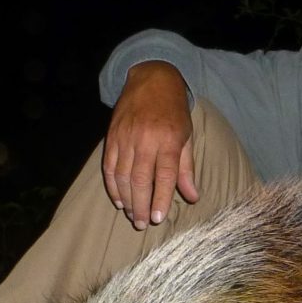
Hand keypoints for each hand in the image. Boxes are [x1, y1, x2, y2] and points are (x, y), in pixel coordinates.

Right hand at [102, 62, 199, 228]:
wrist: (151, 79)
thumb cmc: (174, 110)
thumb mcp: (187, 135)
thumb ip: (186, 168)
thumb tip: (193, 196)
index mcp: (168, 139)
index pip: (164, 175)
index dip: (160, 199)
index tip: (158, 218)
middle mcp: (145, 139)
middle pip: (140, 179)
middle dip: (140, 205)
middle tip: (142, 224)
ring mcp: (126, 137)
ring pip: (122, 176)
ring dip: (126, 199)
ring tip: (132, 215)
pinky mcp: (112, 136)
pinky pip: (108, 166)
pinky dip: (112, 186)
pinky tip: (118, 199)